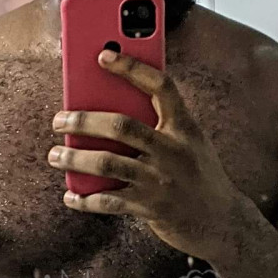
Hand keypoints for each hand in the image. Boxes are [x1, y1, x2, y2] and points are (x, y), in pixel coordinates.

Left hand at [49, 49, 236, 260]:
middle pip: (121, 126)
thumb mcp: (189, 143)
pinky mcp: (151, 208)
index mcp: (185, 127)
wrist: (222, 222)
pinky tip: (70, 195)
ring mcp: (161, 180)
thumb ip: (160, 125)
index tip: (102, 55)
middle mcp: (173, 151)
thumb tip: (107, 108)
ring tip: (55, 156)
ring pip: (107, 164)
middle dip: (83, 121)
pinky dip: (84, 199)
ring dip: (74, 159)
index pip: (160, 86)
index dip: (131, 67)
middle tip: (59, 120)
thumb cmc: (197, 174)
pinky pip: (108, 202)